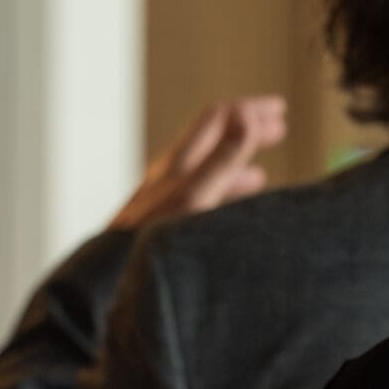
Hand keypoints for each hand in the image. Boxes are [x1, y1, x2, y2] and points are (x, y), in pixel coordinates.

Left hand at [112, 98, 286, 231]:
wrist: (107, 278)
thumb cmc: (150, 237)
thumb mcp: (196, 194)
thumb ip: (223, 158)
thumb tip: (246, 115)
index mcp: (180, 162)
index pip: (218, 119)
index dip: (250, 109)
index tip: (280, 110)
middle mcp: (171, 175)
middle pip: (213, 140)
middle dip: (247, 131)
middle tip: (279, 130)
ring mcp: (166, 199)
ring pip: (208, 171)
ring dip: (237, 165)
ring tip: (260, 173)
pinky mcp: (164, 222)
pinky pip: (201, 198)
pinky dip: (223, 195)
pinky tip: (229, 212)